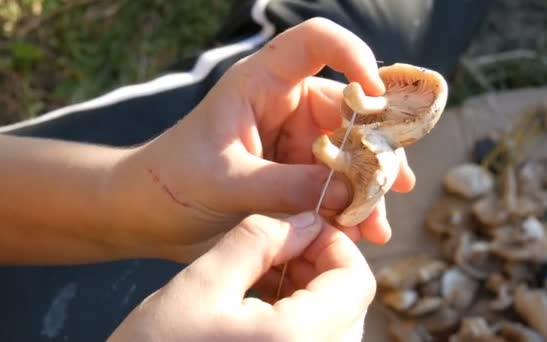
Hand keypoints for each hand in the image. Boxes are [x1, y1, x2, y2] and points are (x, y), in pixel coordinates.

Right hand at [109, 212, 375, 341]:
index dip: (333, 243)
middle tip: (275, 247)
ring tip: (260, 273)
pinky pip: (317, 339)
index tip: (298, 227)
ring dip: (308, 288)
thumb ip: (258, 241)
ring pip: (335, 320)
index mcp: (299, 339)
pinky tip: (260, 302)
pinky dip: (299, 314)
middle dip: (318, 263)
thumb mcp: (202, 284)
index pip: (356, 280)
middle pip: (350, 301)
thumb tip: (306, 219)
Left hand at [110, 18, 414, 261]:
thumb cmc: (172, 183)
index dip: (353, 56)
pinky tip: (360, 234)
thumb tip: (351, 193)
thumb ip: (287, 187)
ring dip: (367, 189)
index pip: (315, 43)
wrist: (146, 217)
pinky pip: (334, 185)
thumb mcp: (228, 183)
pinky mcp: (295, 174)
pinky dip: (349, 209)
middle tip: (395, 187)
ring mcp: (293, 142)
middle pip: (348, 112)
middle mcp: (285, 107)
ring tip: (377, 227)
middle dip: (375, 150)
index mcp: (261, 85)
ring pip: (348, 155)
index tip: (375, 96)